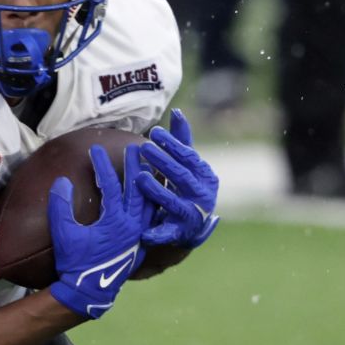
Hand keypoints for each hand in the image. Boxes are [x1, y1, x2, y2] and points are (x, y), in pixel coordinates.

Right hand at [47, 144, 149, 317]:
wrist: (89, 291)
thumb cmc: (74, 263)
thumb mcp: (64, 234)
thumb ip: (60, 206)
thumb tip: (62, 181)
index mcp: (115, 223)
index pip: (112, 187)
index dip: (103, 166)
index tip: (96, 149)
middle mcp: (132, 227)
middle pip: (138, 189)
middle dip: (135, 167)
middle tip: (134, 147)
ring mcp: (140, 235)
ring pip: (150, 202)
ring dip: (149, 183)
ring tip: (150, 165)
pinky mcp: (142, 241)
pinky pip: (153, 216)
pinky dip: (154, 201)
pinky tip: (155, 192)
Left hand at [135, 109, 220, 249]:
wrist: (192, 225)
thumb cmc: (186, 186)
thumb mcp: (186, 164)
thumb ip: (181, 140)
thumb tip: (176, 111)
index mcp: (205, 176)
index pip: (189, 157)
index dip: (173, 144)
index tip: (154, 132)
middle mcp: (202, 195)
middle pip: (182, 177)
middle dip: (163, 162)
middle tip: (144, 148)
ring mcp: (192, 215)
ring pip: (174, 203)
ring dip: (158, 191)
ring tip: (139, 178)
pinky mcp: (181, 233)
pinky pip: (168, 233)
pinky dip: (157, 233)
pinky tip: (144, 232)